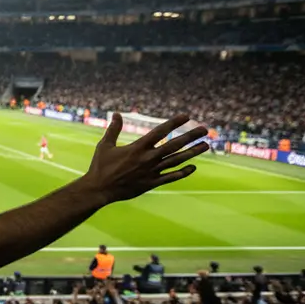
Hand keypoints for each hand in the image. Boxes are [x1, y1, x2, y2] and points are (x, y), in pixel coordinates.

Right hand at [82, 114, 207, 203]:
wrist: (99, 190)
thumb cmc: (100, 167)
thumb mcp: (105, 145)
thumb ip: (113, 129)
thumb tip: (116, 114)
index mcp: (137, 148)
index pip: (159, 132)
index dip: (173, 123)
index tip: (186, 116)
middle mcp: (147, 158)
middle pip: (173, 145)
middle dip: (190, 136)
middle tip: (204, 129)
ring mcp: (151, 172)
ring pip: (176, 160)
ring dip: (192, 153)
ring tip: (205, 145)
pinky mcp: (151, 183)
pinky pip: (171, 177)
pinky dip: (182, 172)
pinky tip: (193, 167)